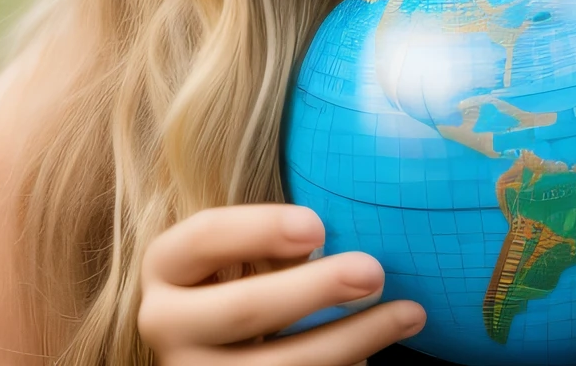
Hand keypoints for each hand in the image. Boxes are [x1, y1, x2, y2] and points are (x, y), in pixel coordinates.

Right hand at [138, 204, 425, 365]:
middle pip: (244, 309)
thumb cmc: (242, 277)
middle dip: (315, 290)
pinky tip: (378, 350)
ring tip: (409, 313)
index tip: (320, 226)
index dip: (260, 229)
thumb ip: (272, 239)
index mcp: (166, 266)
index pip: (205, 237)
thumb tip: (345, 226)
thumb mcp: (241, 251)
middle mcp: (166, 323)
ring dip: (352, 338)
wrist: (212, 348)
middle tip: (375, 272)